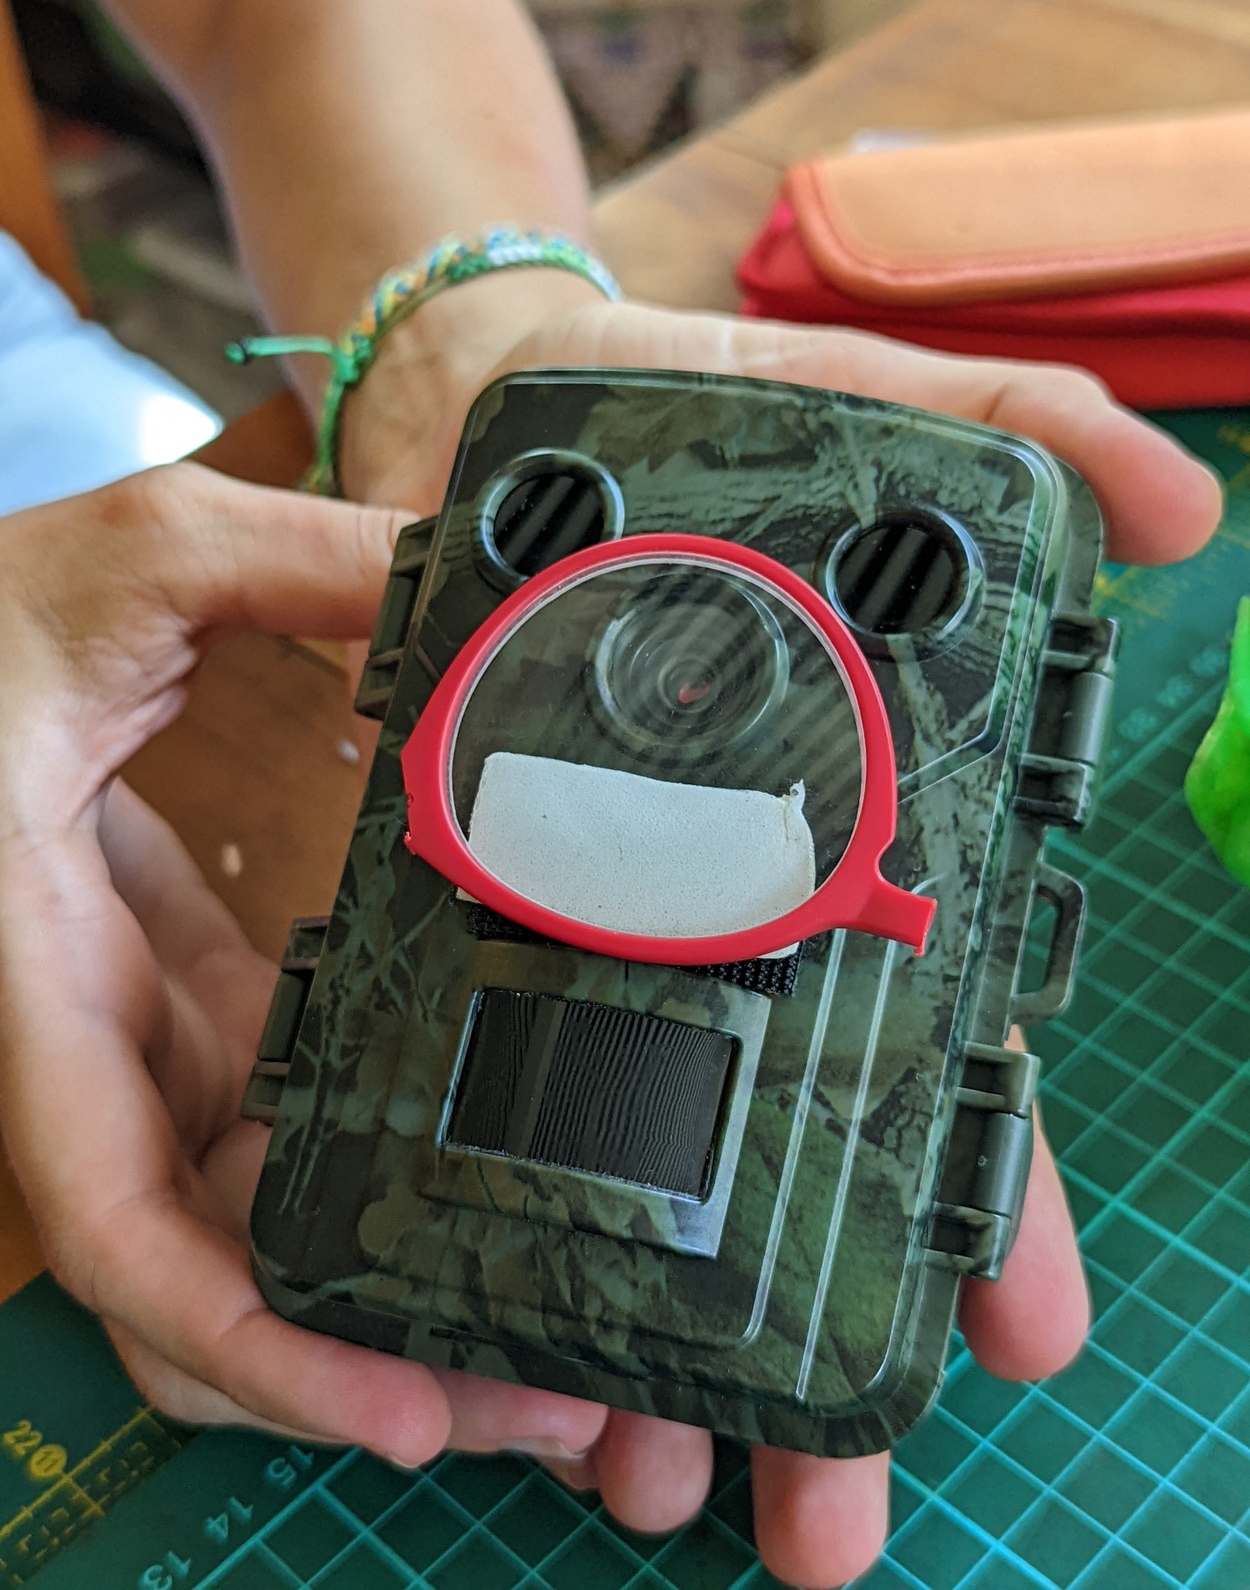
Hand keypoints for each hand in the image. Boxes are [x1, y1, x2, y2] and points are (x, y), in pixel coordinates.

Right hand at [0, 467, 609, 1467]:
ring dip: (364, 1290)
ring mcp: (130, 1041)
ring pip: (228, 1228)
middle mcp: (82, 1046)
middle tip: (543, 1403)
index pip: (119, 1223)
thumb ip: (315, 571)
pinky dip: (353, 1178)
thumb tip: (498, 590)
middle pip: (198, 1280)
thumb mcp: (147, 560)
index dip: (249, 1341)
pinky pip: (257, 1135)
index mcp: (39, 974)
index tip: (400, 1409)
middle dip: (352, 1366)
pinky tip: (480, 1168)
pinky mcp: (173, 1012)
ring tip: (538, 1314)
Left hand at [329, 293, 1222, 1585]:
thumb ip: (1017, 434)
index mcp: (846, 838)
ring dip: (649, 1343)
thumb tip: (1177, 514)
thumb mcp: (858, 412)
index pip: (937, 1047)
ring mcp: (592, 928)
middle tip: (821, 1518)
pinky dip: (495, 1221)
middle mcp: (728, 919)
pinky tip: (494, 1342)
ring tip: (644, 1483)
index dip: (988, 1192)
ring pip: (639, 1174)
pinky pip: (485, 1089)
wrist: (477, 416)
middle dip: (819, 1342)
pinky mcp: (465, 908)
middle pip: (790, 1163)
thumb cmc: (688, 422)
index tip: (1018, 1337)